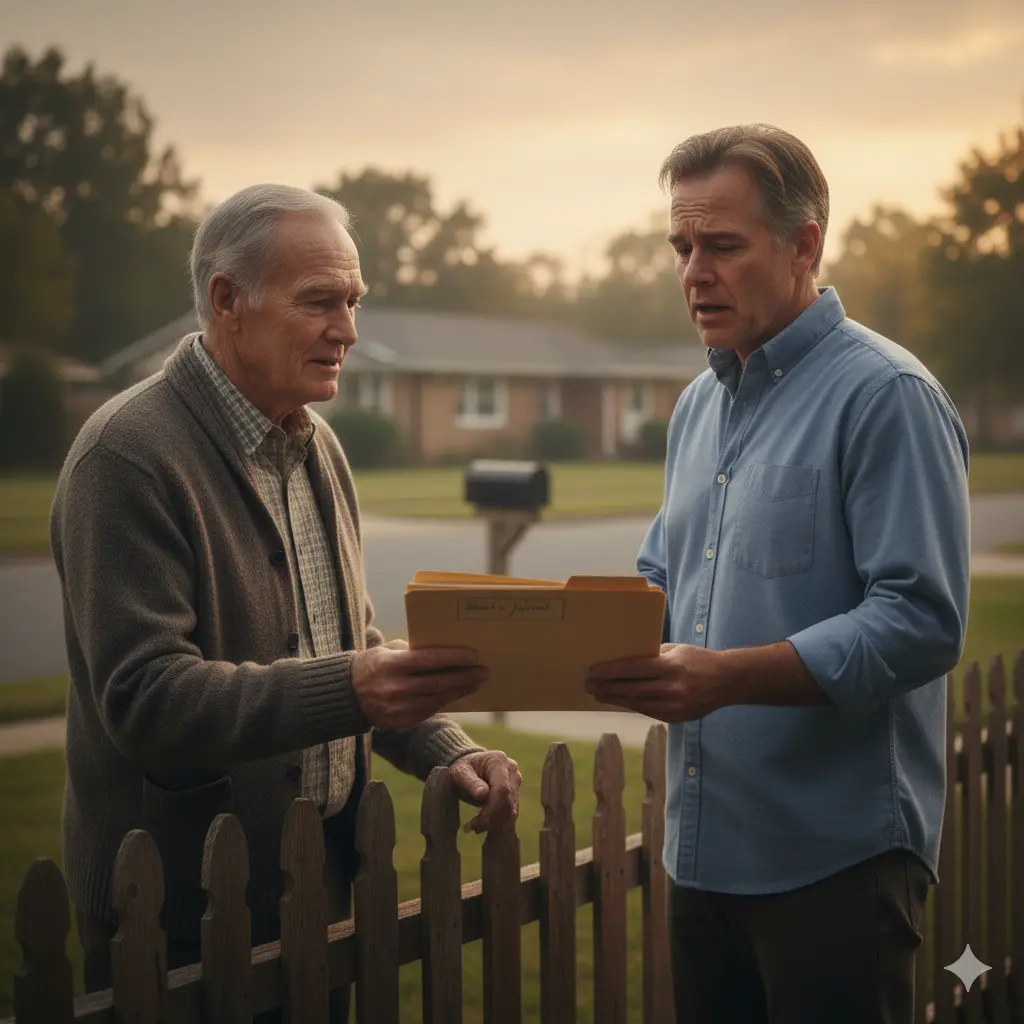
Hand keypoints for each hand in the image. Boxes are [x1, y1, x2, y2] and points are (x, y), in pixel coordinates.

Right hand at [352, 643, 485, 728]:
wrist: (347, 696)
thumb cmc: (373, 665)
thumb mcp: (387, 650)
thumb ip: (412, 650)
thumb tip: (444, 649)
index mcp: (390, 665)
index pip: (427, 660)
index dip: (452, 658)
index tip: (473, 655)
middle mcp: (395, 688)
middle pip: (437, 682)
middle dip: (463, 676)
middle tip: (483, 671)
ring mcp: (398, 707)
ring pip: (437, 699)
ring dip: (460, 690)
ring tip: (477, 682)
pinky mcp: (401, 721)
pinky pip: (430, 710)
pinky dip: (446, 700)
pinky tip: (459, 693)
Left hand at [448, 750, 521, 833]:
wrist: (468, 765)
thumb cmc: (462, 768)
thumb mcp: (460, 773)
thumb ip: (471, 782)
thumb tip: (482, 794)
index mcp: (499, 761)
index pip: (502, 789)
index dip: (491, 809)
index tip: (475, 822)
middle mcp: (512, 770)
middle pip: (508, 801)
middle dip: (491, 819)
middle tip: (472, 828)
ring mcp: (515, 781)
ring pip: (511, 809)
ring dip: (494, 823)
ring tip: (475, 828)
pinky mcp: (515, 791)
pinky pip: (510, 811)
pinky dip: (498, 822)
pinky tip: (483, 826)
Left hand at [585, 643, 729, 722]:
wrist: (727, 681)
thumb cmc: (698, 659)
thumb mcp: (676, 649)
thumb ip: (653, 655)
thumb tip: (625, 658)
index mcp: (671, 666)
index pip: (633, 669)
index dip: (611, 671)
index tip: (594, 672)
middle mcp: (672, 688)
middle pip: (631, 689)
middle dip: (607, 688)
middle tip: (589, 686)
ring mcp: (675, 706)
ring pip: (637, 704)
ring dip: (616, 700)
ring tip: (600, 695)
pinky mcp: (677, 718)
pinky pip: (649, 712)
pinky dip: (633, 706)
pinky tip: (621, 701)